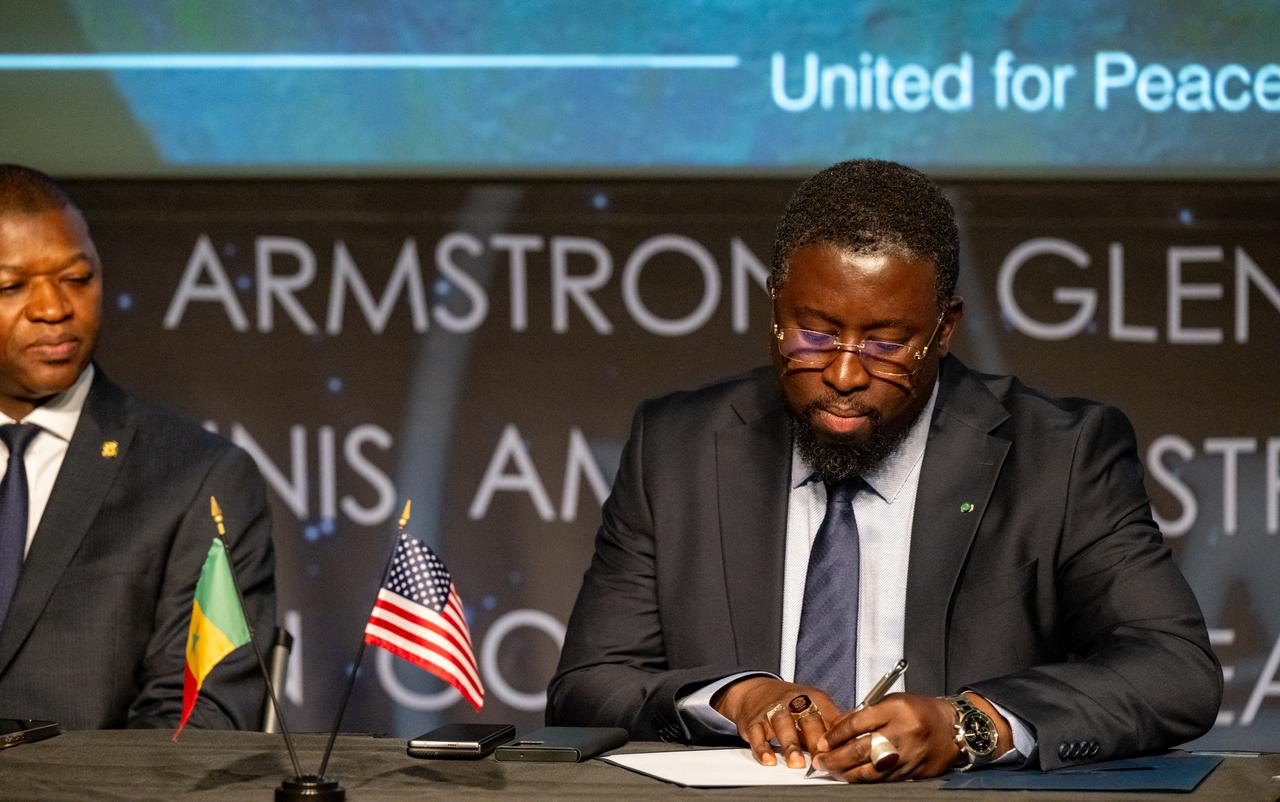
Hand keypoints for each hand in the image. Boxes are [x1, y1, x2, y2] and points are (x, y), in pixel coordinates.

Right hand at [712, 677, 840, 768]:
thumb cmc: (791, 704)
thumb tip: (859, 738)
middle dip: (814, 741)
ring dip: (790, 745)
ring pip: (782, 724)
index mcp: (813, 698)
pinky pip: (757, 734)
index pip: (829, 716)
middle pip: (807, 719)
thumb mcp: (815, 706)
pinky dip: (762, 748)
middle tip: (821, 761)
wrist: (756, 691)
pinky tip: (769, 760)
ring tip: (796, 764)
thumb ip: (834, 722)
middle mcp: (793, 701)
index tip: (843, 752)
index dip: (837, 735)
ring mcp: (772, 710)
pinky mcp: (754, 721)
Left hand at [814, 692, 1006, 781]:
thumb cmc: (919, 711)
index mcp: (895, 709)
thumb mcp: (892, 702)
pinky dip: (865, 779)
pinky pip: (884, 779)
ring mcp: (908, 755)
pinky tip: (853, 777)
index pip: (857, 723)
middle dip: (836, 758)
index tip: (823, 743)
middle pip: (860, 749)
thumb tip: (838, 729)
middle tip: (820, 761)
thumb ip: (866, 714)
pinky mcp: (912, 771)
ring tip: (832, 771)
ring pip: (871, 770)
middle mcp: (902, 733)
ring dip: (847, 773)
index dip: (836, 735)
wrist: (952, 728)